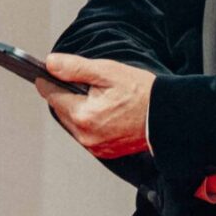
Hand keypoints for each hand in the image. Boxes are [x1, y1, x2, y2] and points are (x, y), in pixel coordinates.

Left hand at [34, 54, 154, 160]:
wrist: (168, 117)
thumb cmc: (142, 93)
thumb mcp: (107, 71)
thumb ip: (74, 68)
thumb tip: (50, 64)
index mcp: (83, 116)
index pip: (51, 95)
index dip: (49, 80)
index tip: (48, 73)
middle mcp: (85, 136)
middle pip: (61, 109)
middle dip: (67, 95)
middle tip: (85, 84)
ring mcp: (94, 146)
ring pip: (72, 122)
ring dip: (77, 109)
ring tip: (98, 97)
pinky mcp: (104, 151)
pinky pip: (85, 133)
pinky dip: (89, 121)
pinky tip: (104, 111)